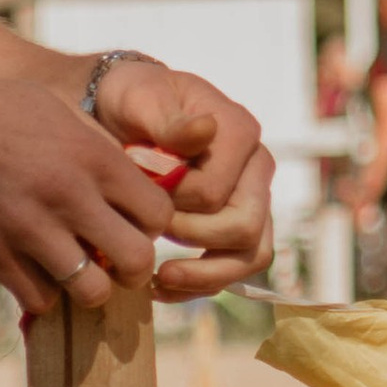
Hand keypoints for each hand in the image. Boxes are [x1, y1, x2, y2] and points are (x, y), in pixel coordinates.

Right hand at [0, 74, 178, 315]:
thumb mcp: (48, 108)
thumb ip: (93, 144)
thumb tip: (130, 174)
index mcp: (90, 155)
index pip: (158, 212)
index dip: (151, 224)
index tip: (131, 222)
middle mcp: (68, 196)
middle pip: (137, 260)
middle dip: (132, 268)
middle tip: (113, 260)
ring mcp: (30, 231)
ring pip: (92, 291)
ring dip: (88, 287)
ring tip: (74, 272)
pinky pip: (41, 299)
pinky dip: (43, 294)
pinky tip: (32, 272)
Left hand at [91, 54, 273, 298]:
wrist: (129, 111)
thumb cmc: (134, 102)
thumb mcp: (141, 99)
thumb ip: (170, 120)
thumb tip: (205, 131)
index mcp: (240, 132)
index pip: (215, 193)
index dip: (173, 205)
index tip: (140, 195)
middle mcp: (257, 167)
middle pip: (246, 229)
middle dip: (192, 241)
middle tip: (147, 235)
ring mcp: (254, 198)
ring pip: (252, 256)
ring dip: (204, 276)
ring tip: (158, 279)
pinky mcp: (240, 224)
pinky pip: (236, 268)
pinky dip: (200, 284)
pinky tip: (160, 287)